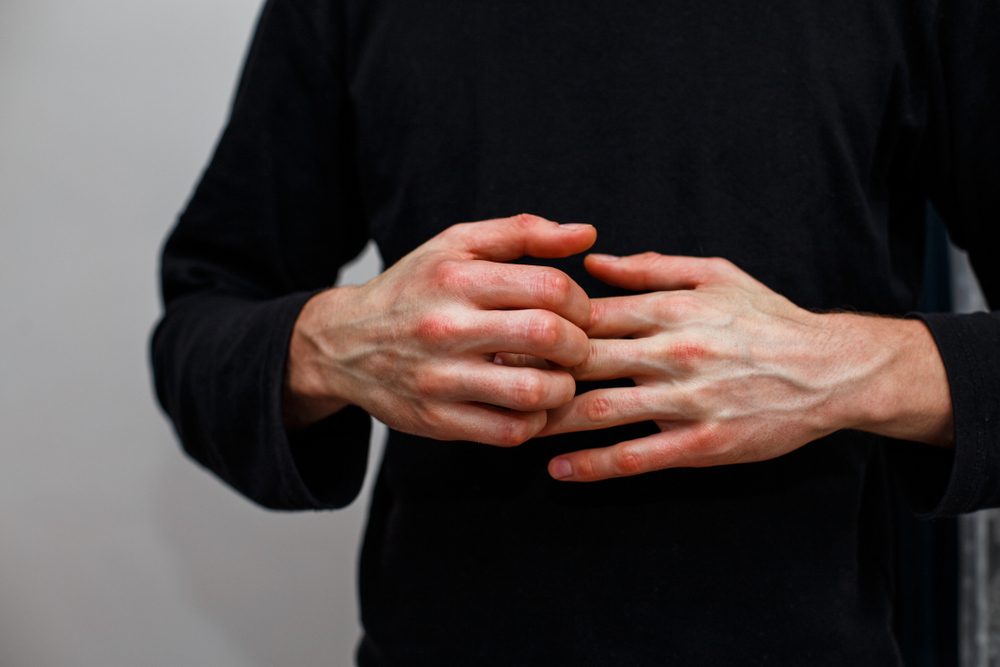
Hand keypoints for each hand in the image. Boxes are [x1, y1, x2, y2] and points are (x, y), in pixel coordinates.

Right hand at [283, 214, 595, 445]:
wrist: (342, 343)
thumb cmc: (412, 290)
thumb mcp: (456, 246)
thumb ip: (522, 233)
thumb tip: (586, 234)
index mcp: (456, 278)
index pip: (550, 287)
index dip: (581, 303)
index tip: (577, 313)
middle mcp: (446, 327)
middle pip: (548, 336)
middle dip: (580, 345)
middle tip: (576, 348)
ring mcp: (440, 378)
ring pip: (533, 391)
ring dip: (563, 388)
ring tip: (557, 378)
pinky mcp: (436, 420)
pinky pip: (509, 432)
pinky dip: (534, 422)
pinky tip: (529, 405)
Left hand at [540, 252, 953, 480]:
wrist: (831, 368)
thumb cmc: (768, 318)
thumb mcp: (716, 275)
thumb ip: (652, 269)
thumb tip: (594, 262)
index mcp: (671, 308)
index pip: (589, 314)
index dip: (541, 323)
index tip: (504, 331)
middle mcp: (673, 352)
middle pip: (584, 361)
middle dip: (532, 370)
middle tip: (488, 379)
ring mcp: (687, 400)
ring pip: (602, 411)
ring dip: (551, 420)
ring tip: (511, 427)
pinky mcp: (703, 443)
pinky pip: (638, 457)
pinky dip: (594, 466)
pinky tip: (559, 471)